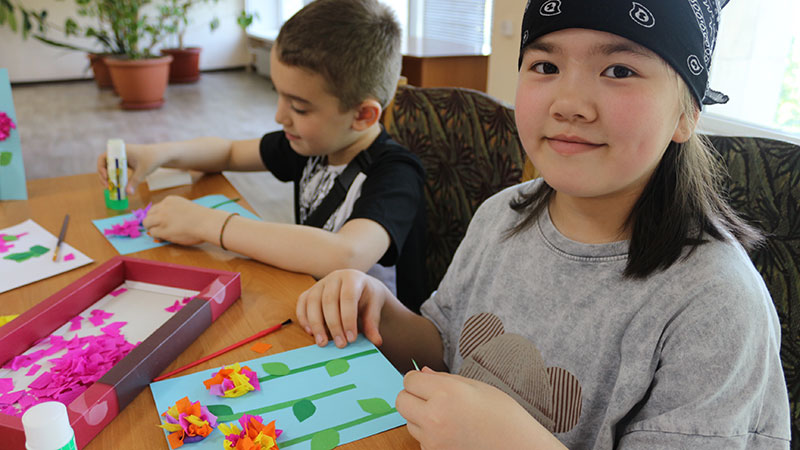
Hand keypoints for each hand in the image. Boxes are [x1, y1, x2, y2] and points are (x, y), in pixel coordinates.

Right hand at [97, 143, 161, 194]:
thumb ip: (134, 182)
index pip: (103, 157)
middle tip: (107, 187)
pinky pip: (117, 170)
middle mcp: (119, 153)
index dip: (101, 168)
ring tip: (111, 188)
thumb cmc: (152, 159)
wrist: (161, 155)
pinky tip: (118, 186)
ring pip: (110, 168)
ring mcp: (122, 158)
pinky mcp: (126, 163)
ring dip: (109, 178)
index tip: (106, 178)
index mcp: (120, 151)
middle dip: (104, 176)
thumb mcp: (143, 171)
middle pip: (104, 164)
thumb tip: (128, 193)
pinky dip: (116, 177)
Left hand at [143, 196, 215, 245]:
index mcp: (170, 200)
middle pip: (148, 214)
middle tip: (159, 227)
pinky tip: (166, 236)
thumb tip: (169, 220)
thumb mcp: (185, 207)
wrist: (207, 223)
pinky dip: (158, 235)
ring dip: (152, 228)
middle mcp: (163, 207)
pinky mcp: (163, 230)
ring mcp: (162, 218)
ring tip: (161, 232)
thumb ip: (174, 210)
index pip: (156, 207)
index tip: (162, 221)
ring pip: (147, 223)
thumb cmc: (202, 217)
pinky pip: (153, 233)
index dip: (157, 215)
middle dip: (152, 221)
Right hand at [296, 269, 392, 348]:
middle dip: (334, 325)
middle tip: (340, 344)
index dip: (348, 319)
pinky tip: (311, 333)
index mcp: (352, 278)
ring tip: (323, 343)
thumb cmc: (367, 297)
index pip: (348, 297)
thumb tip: (376, 341)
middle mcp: (334, 277)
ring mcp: (320, 283)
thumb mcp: (374, 307)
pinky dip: (304, 319)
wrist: (360, 287)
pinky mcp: (310, 291)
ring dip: (316, 325)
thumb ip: (373, 323)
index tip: (351, 339)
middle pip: (329, 301)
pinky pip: (302, 303)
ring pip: (312, 302)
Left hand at [397, 367, 564, 449]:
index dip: (417, 378)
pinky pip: (420, 439)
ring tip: (446, 416)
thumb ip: (445, 379)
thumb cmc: (504, 416)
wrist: (520, 447)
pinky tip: (450, 431)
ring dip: (419, 416)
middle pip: (401, 401)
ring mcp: (434, 440)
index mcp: (446, 393)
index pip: (409, 379)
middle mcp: (435, 417)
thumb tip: (421, 372)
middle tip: (430, 396)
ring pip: (408, 421)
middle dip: (412, 396)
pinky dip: (428, 434)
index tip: (426, 381)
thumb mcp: (477, 387)